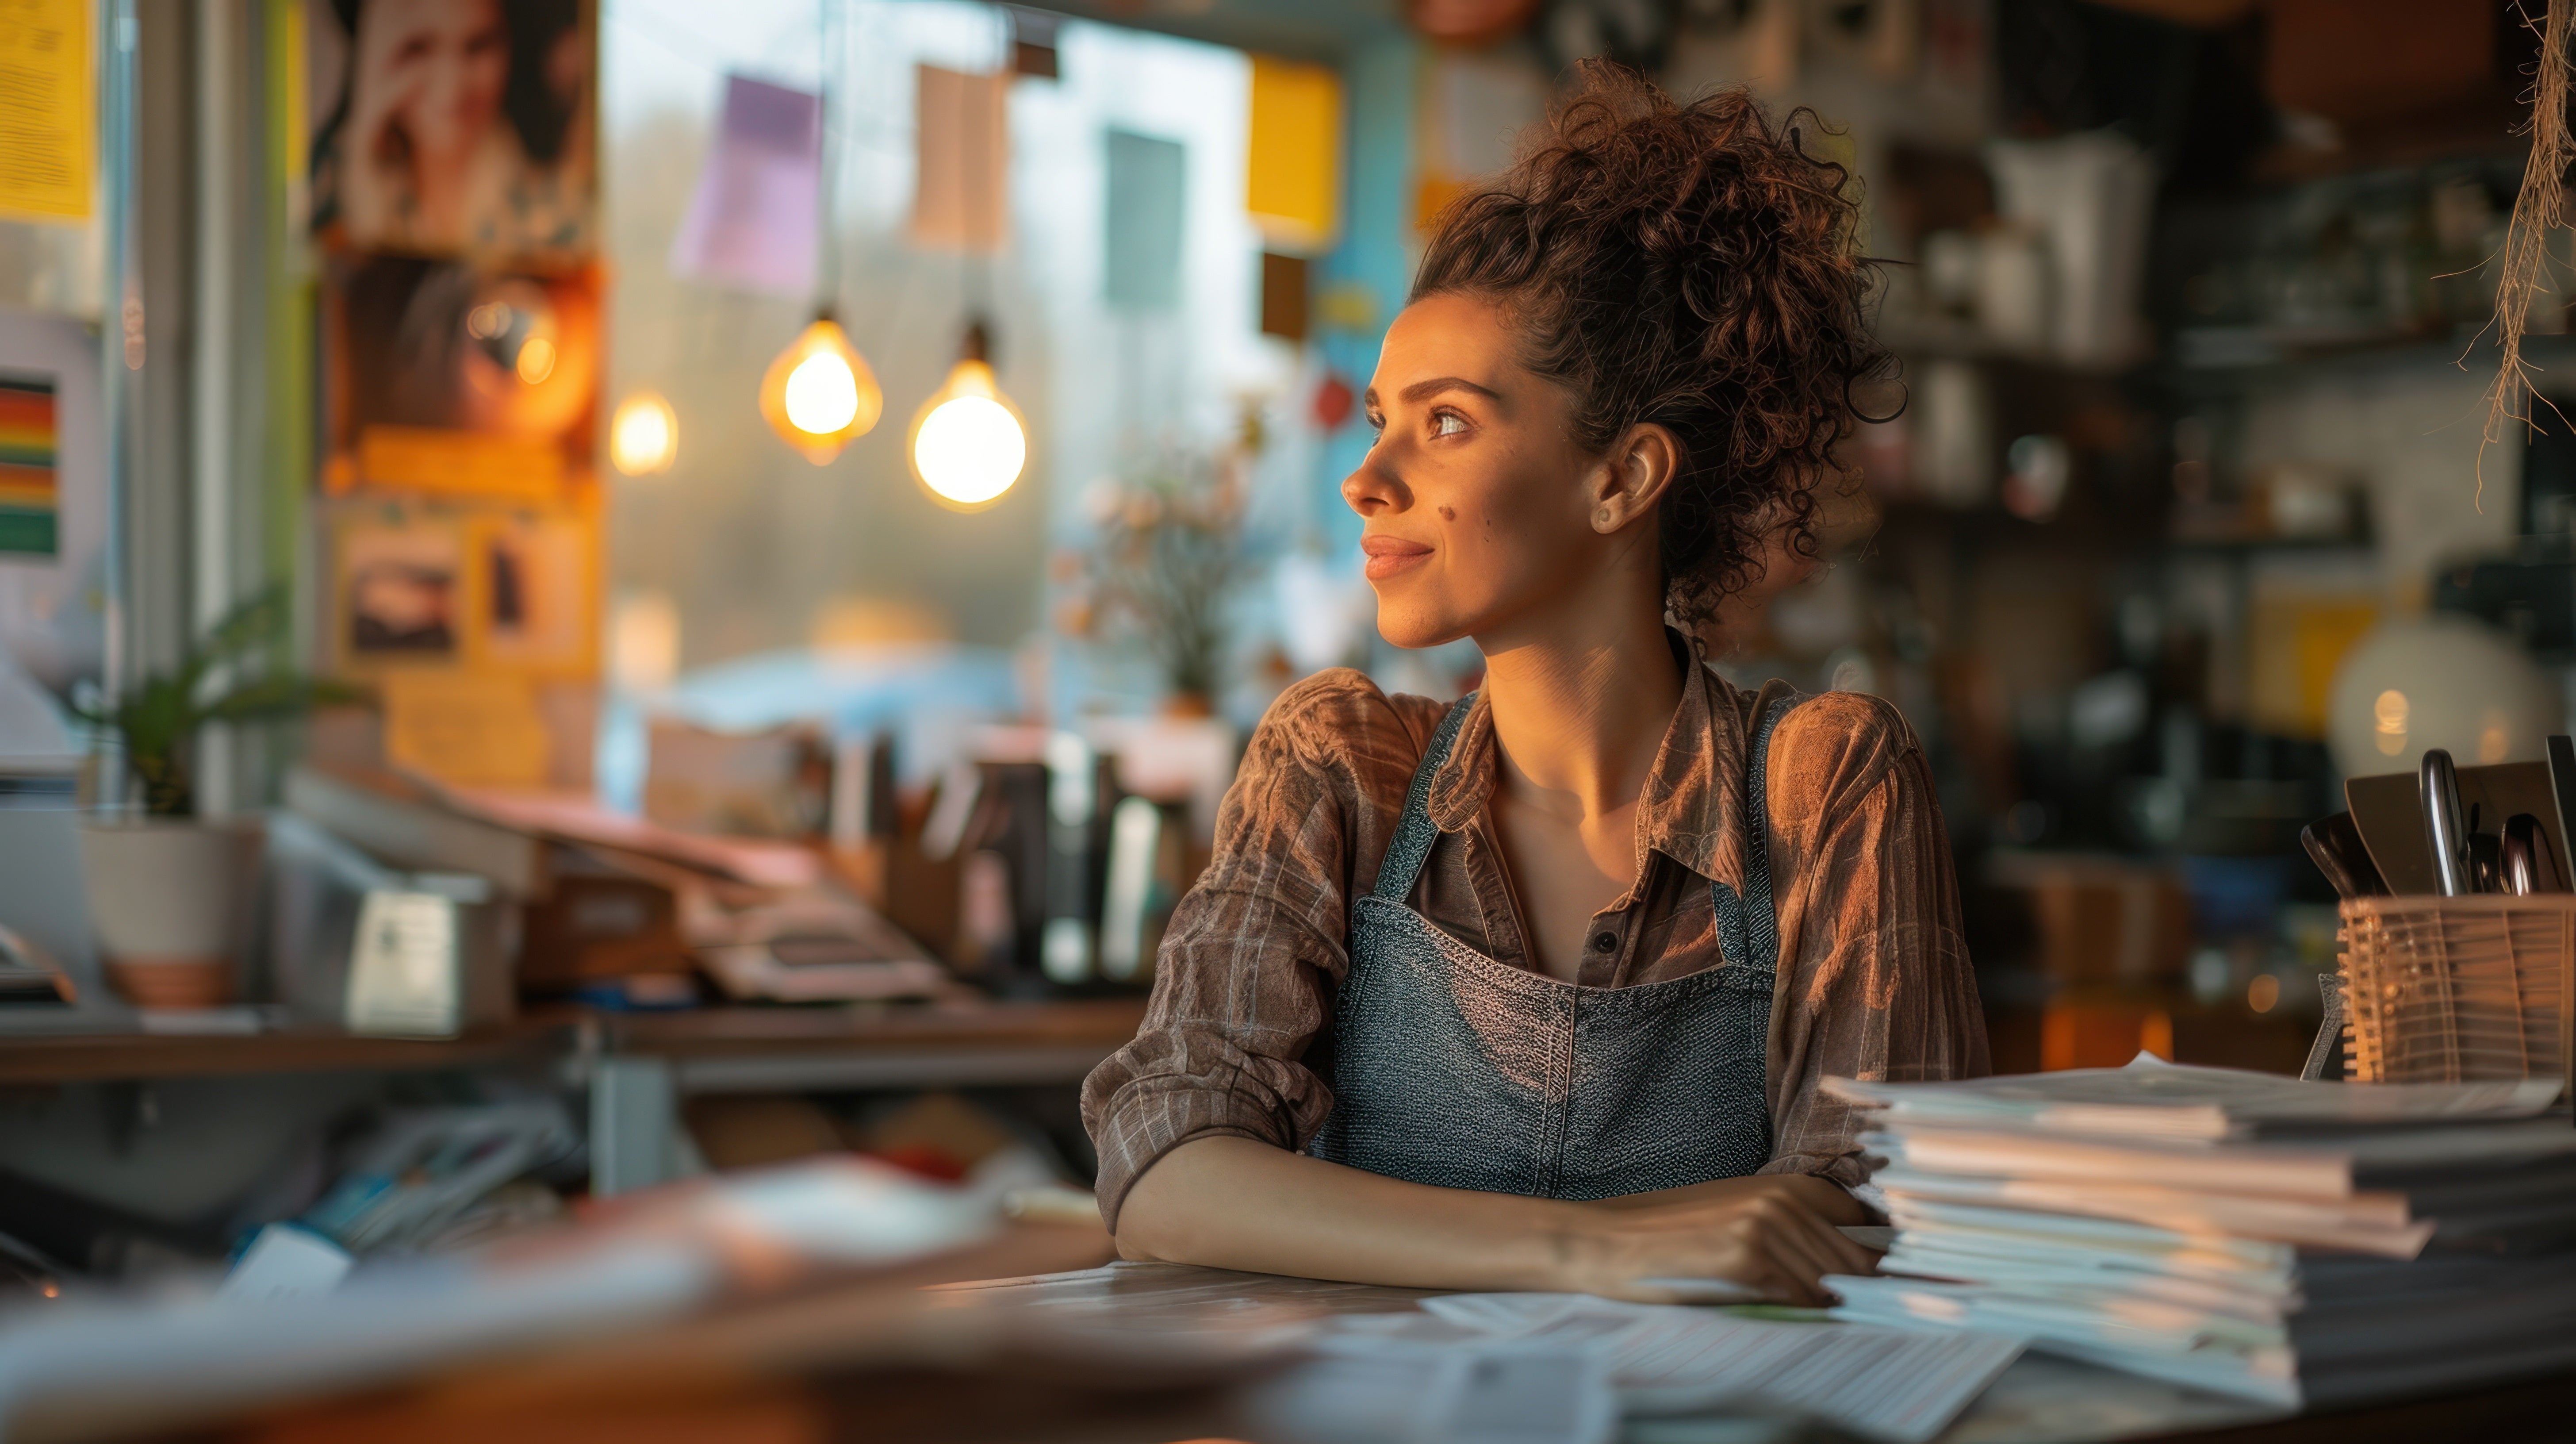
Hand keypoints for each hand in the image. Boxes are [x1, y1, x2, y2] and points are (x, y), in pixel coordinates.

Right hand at [1550, 1175, 1878, 1306]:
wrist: (1609, 1241)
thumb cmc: (1672, 1234)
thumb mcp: (1739, 1214)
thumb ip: (1794, 1229)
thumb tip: (1856, 1264)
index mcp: (1786, 1186)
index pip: (1865, 1221)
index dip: (1888, 1252)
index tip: (1910, 1276)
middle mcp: (1783, 1200)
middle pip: (1858, 1257)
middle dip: (1867, 1287)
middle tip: (1877, 1307)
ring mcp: (1766, 1227)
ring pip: (1830, 1282)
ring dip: (1827, 1304)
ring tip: (1813, 1311)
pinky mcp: (1747, 1258)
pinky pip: (1799, 1298)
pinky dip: (1800, 1312)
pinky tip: (1780, 1309)